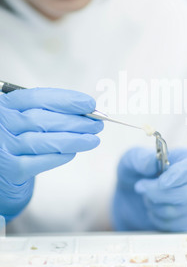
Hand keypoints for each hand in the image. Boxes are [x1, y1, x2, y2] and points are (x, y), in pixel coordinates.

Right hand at [0, 88, 102, 221]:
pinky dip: (59, 156)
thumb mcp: (24, 115)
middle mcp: (3, 123)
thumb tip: (87, 110)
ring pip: (44, 141)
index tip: (90, 104)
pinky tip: (73, 152)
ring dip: (74, 140)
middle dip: (75, 122)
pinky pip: (40, 161)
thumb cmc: (17, 135)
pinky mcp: (11, 169)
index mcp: (7, 104)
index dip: (67, 100)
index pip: (39, 97)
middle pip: (43, 119)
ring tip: (93, 139)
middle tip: (97, 124)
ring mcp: (5, 146)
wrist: (1, 164)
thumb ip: (49, 110)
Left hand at [112, 147, 186, 231]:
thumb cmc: (135, 173)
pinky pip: (175, 226)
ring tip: (148, 197)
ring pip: (179, 211)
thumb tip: (151, 164)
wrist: (131, 199)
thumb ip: (140, 158)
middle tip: (140, 187)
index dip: (185, 173)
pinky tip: (154, 209)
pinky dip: (158, 219)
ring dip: (155, 206)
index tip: (162, 181)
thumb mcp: (131, 160)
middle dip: (158, 193)